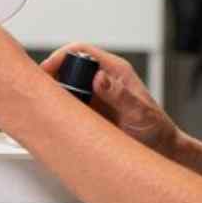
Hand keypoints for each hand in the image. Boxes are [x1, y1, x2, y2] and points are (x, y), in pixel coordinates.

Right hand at [42, 43, 180, 160]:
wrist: (162, 150)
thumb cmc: (156, 129)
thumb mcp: (139, 112)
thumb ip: (120, 95)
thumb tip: (99, 78)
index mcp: (115, 70)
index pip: (81, 51)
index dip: (61, 56)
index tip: (47, 69)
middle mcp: (103, 79)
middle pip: (69, 67)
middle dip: (52, 75)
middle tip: (40, 91)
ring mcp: (95, 95)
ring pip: (66, 86)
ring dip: (54, 93)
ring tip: (43, 106)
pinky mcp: (91, 111)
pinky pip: (69, 105)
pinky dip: (59, 109)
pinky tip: (53, 118)